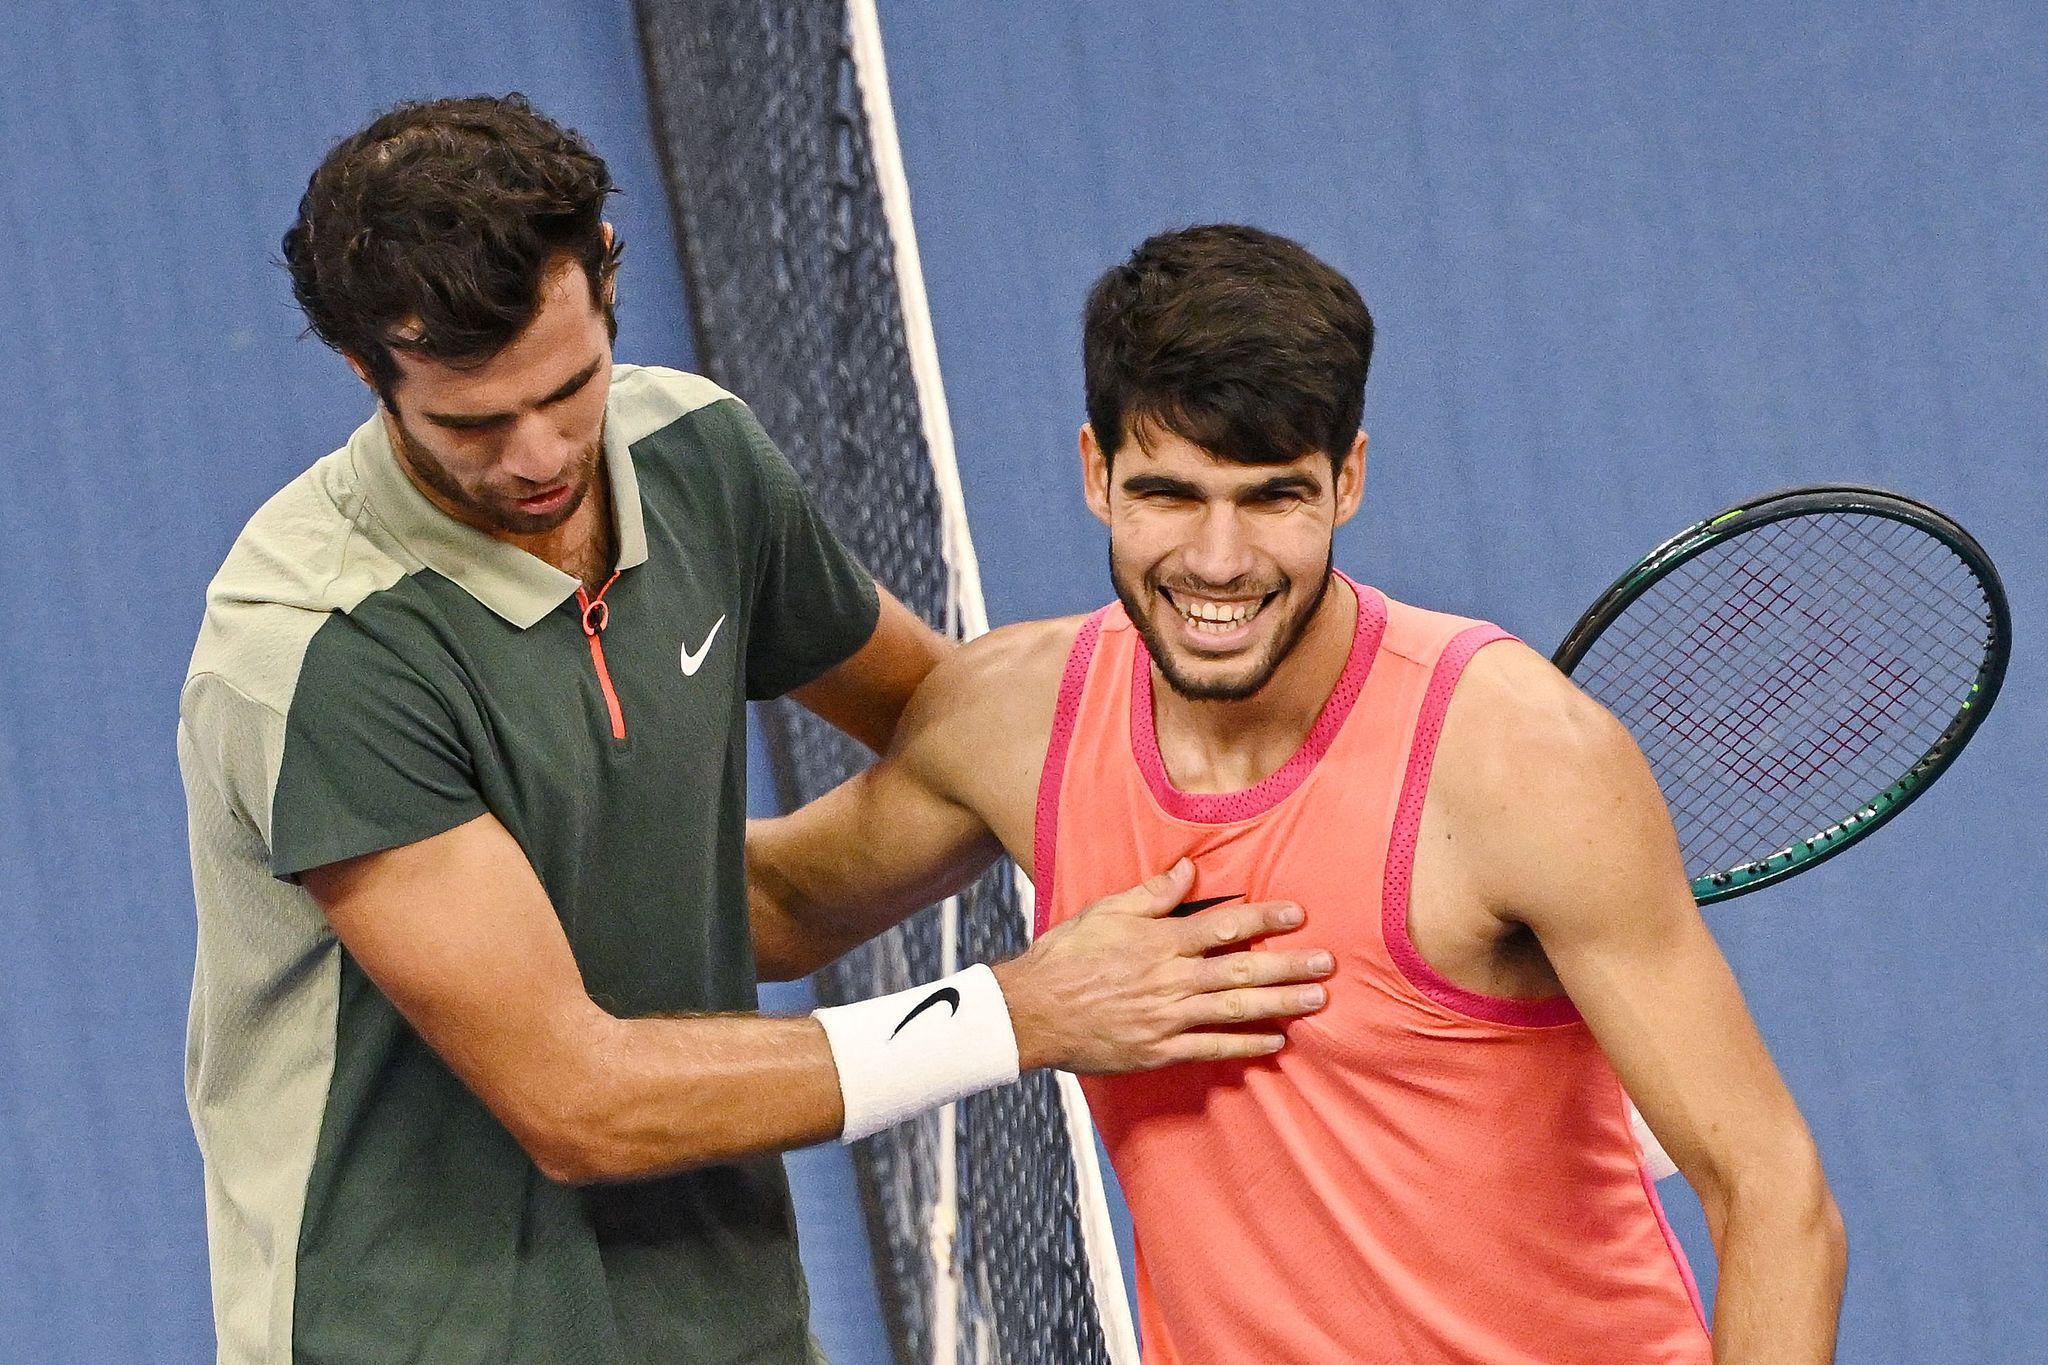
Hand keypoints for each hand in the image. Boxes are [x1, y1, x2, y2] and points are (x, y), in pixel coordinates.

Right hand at [994, 859, 1333, 1073]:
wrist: (1030, 1012)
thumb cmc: (1066, 957)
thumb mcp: (1105, 912)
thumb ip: (1152, 894)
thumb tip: (1189, 868)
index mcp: (1159, 942)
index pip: (1223, 925)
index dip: (1263, 919)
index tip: (1297, 914)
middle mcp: (1170, 979)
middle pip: (1240, 969)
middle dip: (1288, 965)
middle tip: (1327, 962)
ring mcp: (1167, 1018)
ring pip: (1235, 1009)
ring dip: (1280, 1003)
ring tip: (1317, 999)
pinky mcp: (1159, 1050)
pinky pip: (1212, 1047)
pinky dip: (1246, 1044)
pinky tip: (1276, 1040)